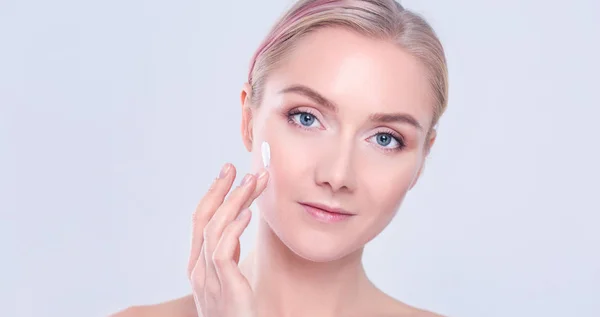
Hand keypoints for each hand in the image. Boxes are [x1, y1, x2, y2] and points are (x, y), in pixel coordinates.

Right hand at [187, 163, 268, 316]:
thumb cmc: (239, 312)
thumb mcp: (231, 278)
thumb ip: (230, 254)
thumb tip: (239, 223)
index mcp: (199, 266)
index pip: (201, 221)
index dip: (212, 194)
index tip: (227, 173)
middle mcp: (198, 270)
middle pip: (203, 219)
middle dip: (219, 189)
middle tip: (235, 166)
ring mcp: (209, 280)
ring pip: (214, 230)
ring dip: (234, 202)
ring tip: (252, 183)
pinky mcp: (225, 288)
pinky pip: (223, 251)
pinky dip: (234, 228)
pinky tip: (248, 213)